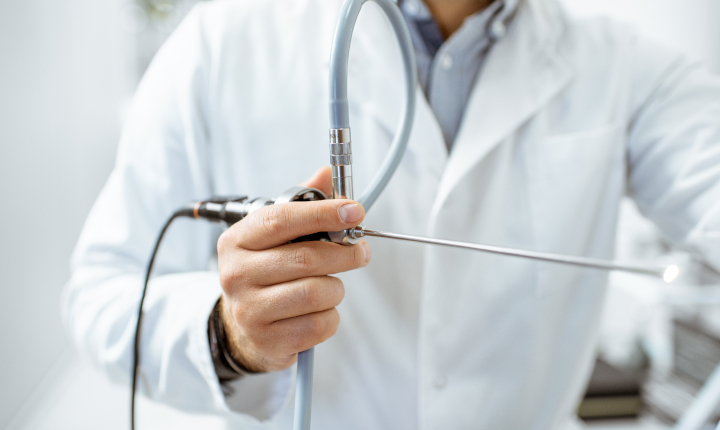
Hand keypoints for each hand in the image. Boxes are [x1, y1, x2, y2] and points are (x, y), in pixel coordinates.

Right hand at [216, 167, 371, 371]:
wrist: (243, 326)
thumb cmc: (267, 272)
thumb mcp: (275, 235)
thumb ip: (302, 204)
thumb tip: (327, 173)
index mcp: (237, 240)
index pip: (281, 220)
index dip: (322, 213)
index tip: (355, 211)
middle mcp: (236, 274)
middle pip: (306, 258)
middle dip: (344, 253)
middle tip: (361, 252)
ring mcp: (249, 310)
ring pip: (317, 293)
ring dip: (336, 288)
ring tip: (330, 285)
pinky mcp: (268, 340)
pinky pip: (320, 324)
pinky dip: (331, 316)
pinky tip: (319, 311)